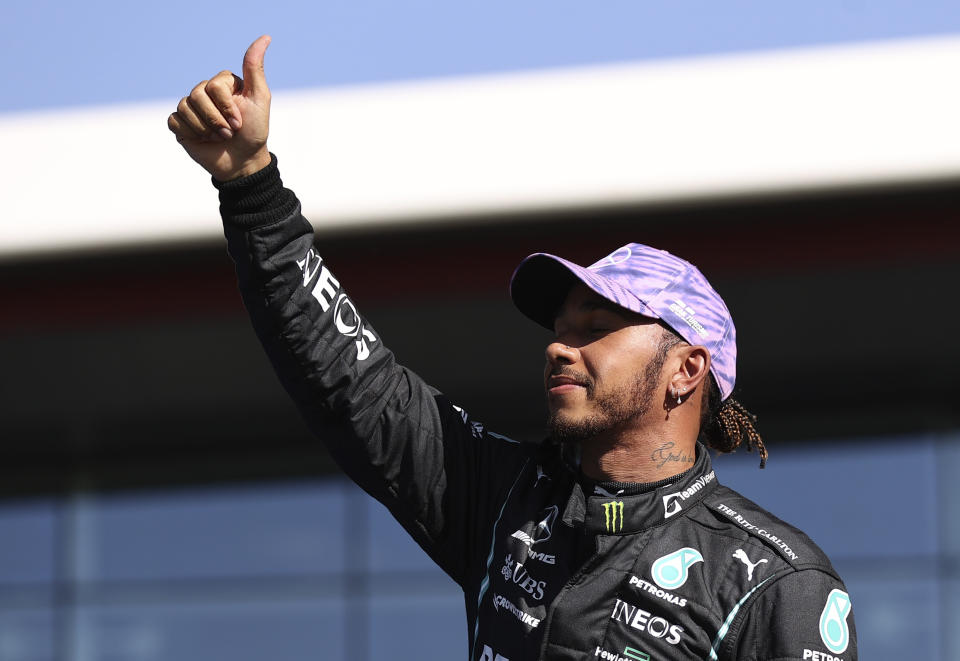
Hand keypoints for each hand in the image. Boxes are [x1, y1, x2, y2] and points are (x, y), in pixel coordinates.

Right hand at [168, 35, 272, 180]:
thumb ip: (255, 69)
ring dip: (205, 128)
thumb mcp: (260, 99)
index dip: (226, 107)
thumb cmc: (254, 131)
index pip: (213, 86)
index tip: (240, 122)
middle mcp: (205, 92)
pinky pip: (174, 121)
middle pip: (196, 95)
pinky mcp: (180, 124)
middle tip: (229, 133)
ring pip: (184, 107)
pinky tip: (202, 140)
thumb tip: (265, 37)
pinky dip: (190, 133)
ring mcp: (191, 108)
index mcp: (222, 83)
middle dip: (215, 119)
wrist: (243, 162)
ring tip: (219, 138)